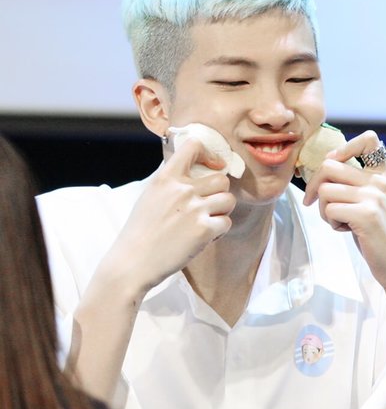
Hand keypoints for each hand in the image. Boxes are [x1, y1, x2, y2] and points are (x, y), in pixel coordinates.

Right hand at [108, 138, 235, 294]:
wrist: (133, 262)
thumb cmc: (140, 232)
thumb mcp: (150, 195)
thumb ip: (171, 182)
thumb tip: (192, 173)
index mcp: (166, 178)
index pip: (193, 146)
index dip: (208, 154)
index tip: (210, 166)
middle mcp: (182, 190)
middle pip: (222, 178)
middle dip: (219, 192)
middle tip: (208, 206)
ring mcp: (194, 209)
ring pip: (229, 199)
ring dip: (222, 211)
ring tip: (208, 221)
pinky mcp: (203, 230)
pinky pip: (226, 222)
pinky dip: (219, 231)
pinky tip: (205, 237)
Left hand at [303, 130, 385, 291]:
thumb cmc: (378, 233)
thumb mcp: (373, 200)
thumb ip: (356, 181)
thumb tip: (324, 164)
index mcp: (384, 173)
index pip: (368, 138)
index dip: (342, 148)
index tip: (331, 167)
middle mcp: (380, 180)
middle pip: (329, 166)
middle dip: (314, 186)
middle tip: (315, 203)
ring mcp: (374, 196)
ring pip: (325, 190)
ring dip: (323, 209)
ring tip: (339, 221)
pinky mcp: (366, 215)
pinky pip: (328, 209)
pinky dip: (330, 222)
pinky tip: (345, 230)